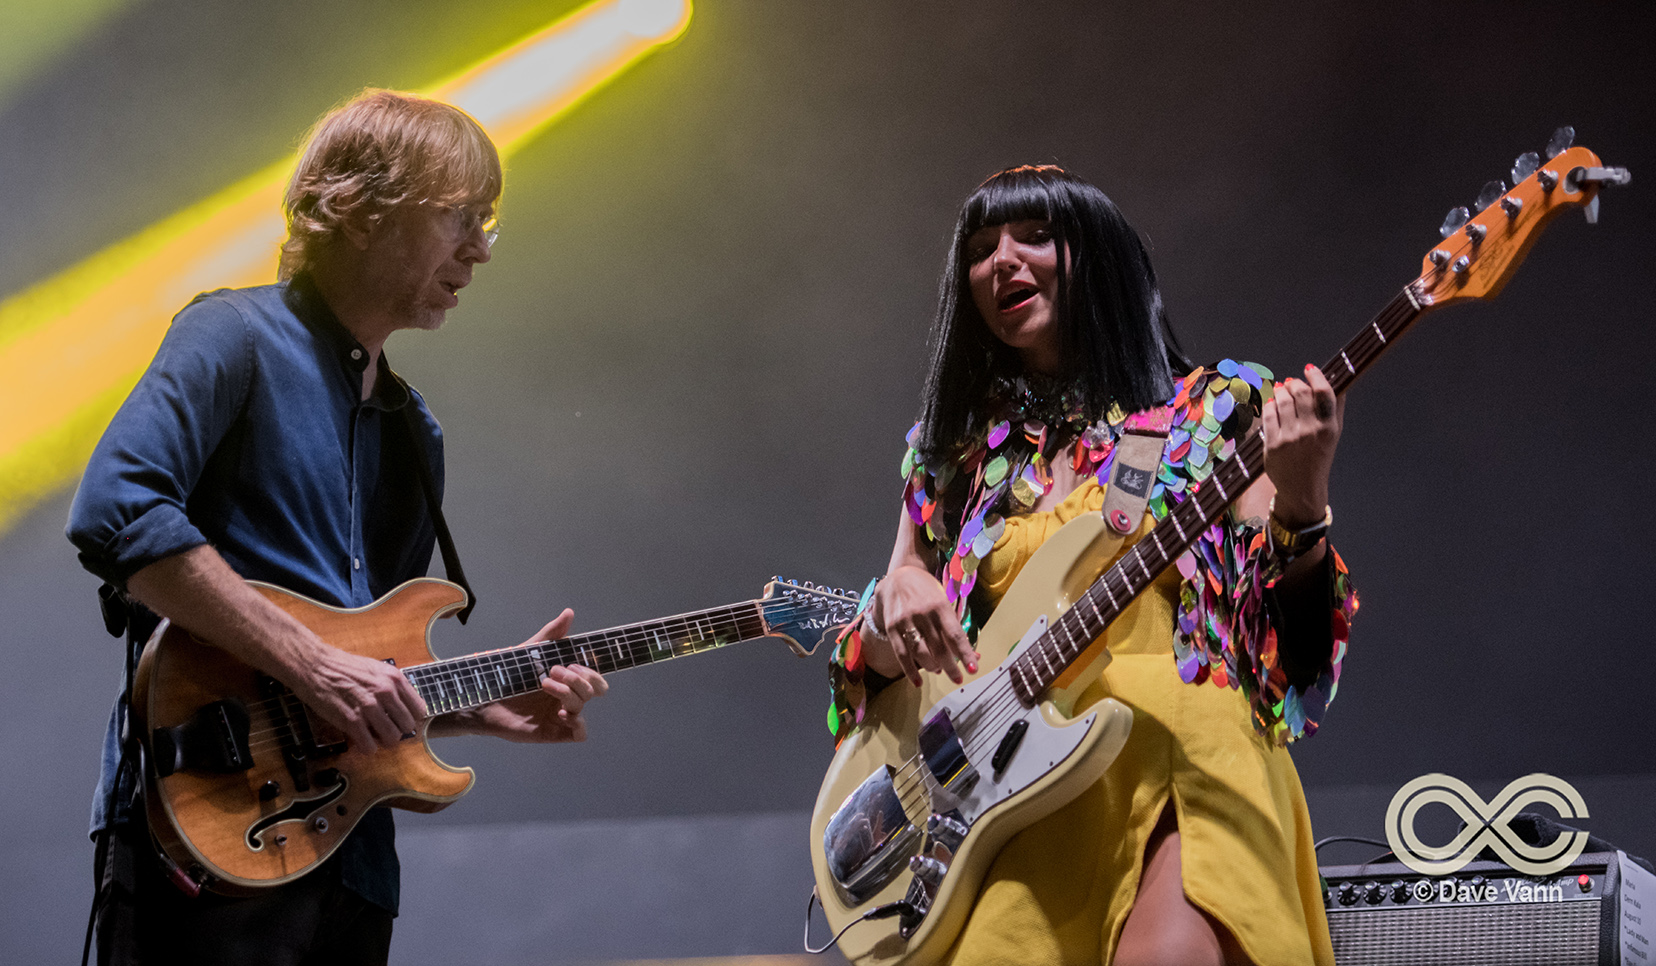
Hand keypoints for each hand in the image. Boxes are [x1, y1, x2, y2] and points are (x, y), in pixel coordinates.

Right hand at [292, 644, 428, 752]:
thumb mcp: (376, 669)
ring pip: (392, 739)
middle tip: (384, 729)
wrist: (316, 666)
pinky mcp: (351, 720)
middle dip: (397, 731)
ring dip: (382, 741)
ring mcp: (369, 707)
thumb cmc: (343, 667)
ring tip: (372, 736)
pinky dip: (366, 748)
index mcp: (395, 679)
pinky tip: (360, 740)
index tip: (400, 721)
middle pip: (407, 726)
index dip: (409, 718)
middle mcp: (386, 692)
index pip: (419, 710)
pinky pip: (369, 746)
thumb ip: (392, 686)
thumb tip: (403, 707)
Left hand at [434, 609, 609, 741]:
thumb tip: (569, 612)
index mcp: (566, 678)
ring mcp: (561, 715)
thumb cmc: (505, 675)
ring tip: (544, 685)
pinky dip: (577, 724)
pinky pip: (580, 734)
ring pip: (583, 706)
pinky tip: (560, 714)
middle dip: (579, 679)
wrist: (482, 697)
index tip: (571, 664)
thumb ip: (550, 634)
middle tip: (554, 672)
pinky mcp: (552, 732)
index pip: (594, 677)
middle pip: (594, 690)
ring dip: (567, 693)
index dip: (591, 671)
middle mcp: (566, 696)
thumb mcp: (529, 651)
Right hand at [864, 565, 978, 685]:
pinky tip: (918, 682)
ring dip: (933, 667)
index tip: (973, 669)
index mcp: (940, 606)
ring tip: (939, 671)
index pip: (955, 635)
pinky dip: (910, 671)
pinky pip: (902, 654)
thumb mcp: (944, 603)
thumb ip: (955, 628)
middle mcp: (923, 614)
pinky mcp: (892, 627)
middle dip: (950, 667)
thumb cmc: (926, 592)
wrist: (898, 578)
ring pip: (921, 653)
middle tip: (958, 678)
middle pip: (939, 647)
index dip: (965, 654)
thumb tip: (973, 654)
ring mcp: (906, 621)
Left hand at [1263, 365, 1343, 526]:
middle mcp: (1310, 431)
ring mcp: (1290, 438)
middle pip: (1300, 393)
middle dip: (1294, 383)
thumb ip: (1335, 408)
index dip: (1316, 376)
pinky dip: (1270, 405)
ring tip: (1281, 389)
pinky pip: (1268, 415)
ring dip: (1280, 391)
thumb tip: (1338, 381)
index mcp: (1329, 427)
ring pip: (1282, 400)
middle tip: (1291, 382)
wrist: (1302, 487)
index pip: (1324, 393)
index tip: (1309, 369)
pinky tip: (1273, 404)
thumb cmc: (1319, 457)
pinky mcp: (1272, 444)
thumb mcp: (1333, 434)